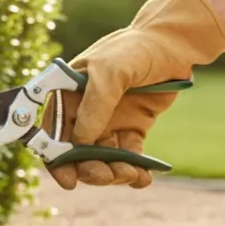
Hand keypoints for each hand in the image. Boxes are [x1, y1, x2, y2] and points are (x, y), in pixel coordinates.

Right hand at [44, 0, 224, 190]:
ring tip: (131, 174)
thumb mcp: (111, 70)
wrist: (173, 44)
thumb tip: (81, 140)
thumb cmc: (135, 49)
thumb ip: (96, 103)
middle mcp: (84, 112)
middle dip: (90, 170)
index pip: (51, 132)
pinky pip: (129, 158)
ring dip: (114, 173)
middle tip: (107, 176)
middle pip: (77, 153)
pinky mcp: (132, 130)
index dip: (55, 160)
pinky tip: (144, 178)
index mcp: (67, 95)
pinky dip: (135, 171)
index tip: (69, 181)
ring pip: (103, 160)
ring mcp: (108, 122)